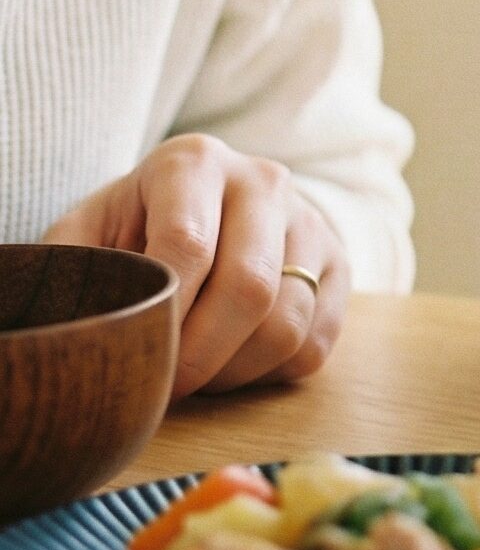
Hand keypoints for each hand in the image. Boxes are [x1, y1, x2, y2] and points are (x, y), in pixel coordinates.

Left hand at [43, 135, 349, 397]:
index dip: (164, 316)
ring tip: (199, 375)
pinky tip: (235, 362)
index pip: (188, 247)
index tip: (138, 357)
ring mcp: (310, 220)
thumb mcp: (88, 231)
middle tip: (168, 388)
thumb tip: (70, 327)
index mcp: (194, 162)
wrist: (204, 204)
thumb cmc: (133, 228)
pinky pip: (317, 341)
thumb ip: (71, 266)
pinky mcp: (339, 263)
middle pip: (250, 287)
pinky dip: (272, 370)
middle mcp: (263, 180)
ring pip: (289, 321)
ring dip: (237, 370)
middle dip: (203, 355)